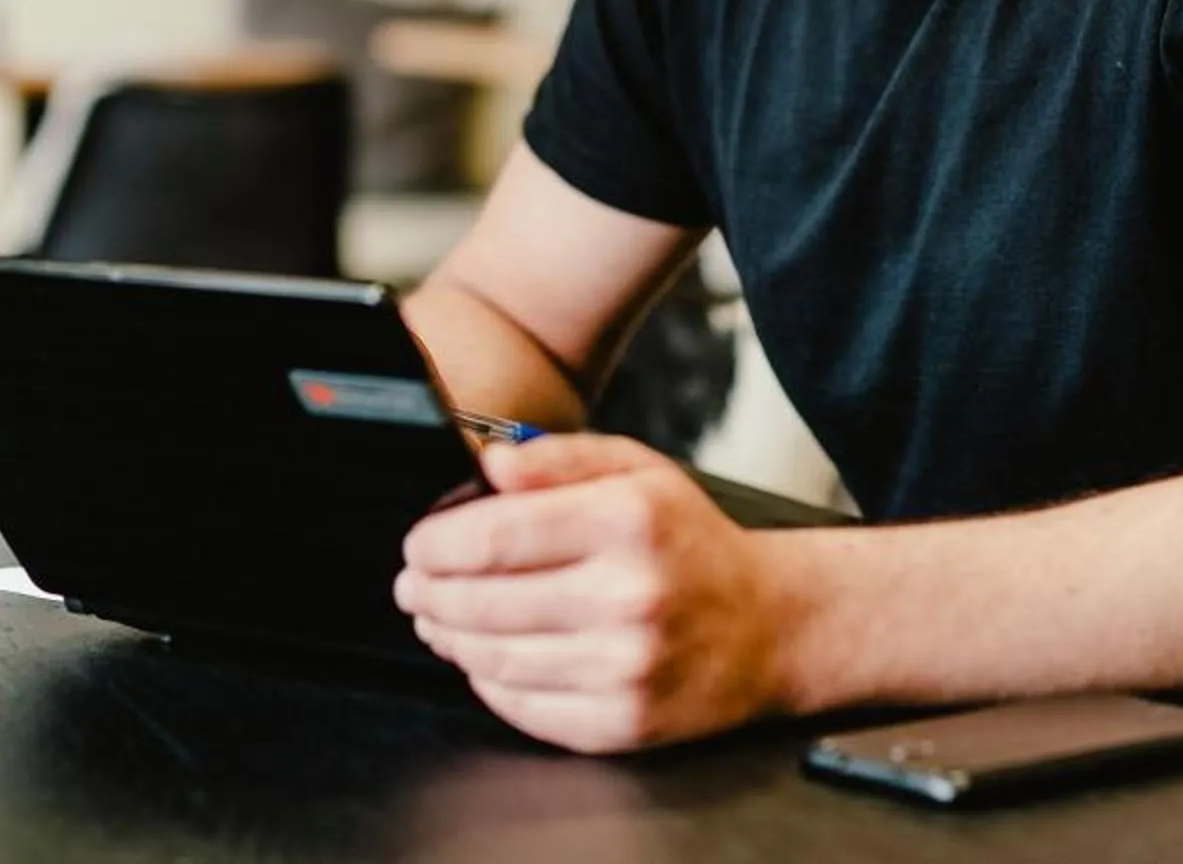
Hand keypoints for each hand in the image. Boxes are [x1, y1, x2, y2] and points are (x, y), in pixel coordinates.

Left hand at [394, 432, 802, 752]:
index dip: (436, 543)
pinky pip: (525, 707)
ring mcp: (626, 668)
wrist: (769, 629)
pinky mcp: (623, 725)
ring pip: (496, 658)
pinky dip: (488, 682)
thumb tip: (487, 463)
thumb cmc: (690, 542)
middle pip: (484, 601)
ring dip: (450, 638)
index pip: (494, 535)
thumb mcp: (636, 470)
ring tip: (436, 619)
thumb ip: (556, 458)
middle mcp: (629, 596)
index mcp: (628, 522)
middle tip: (412, 585)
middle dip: (431, 592)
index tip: (418, 544)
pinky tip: (480, 659)